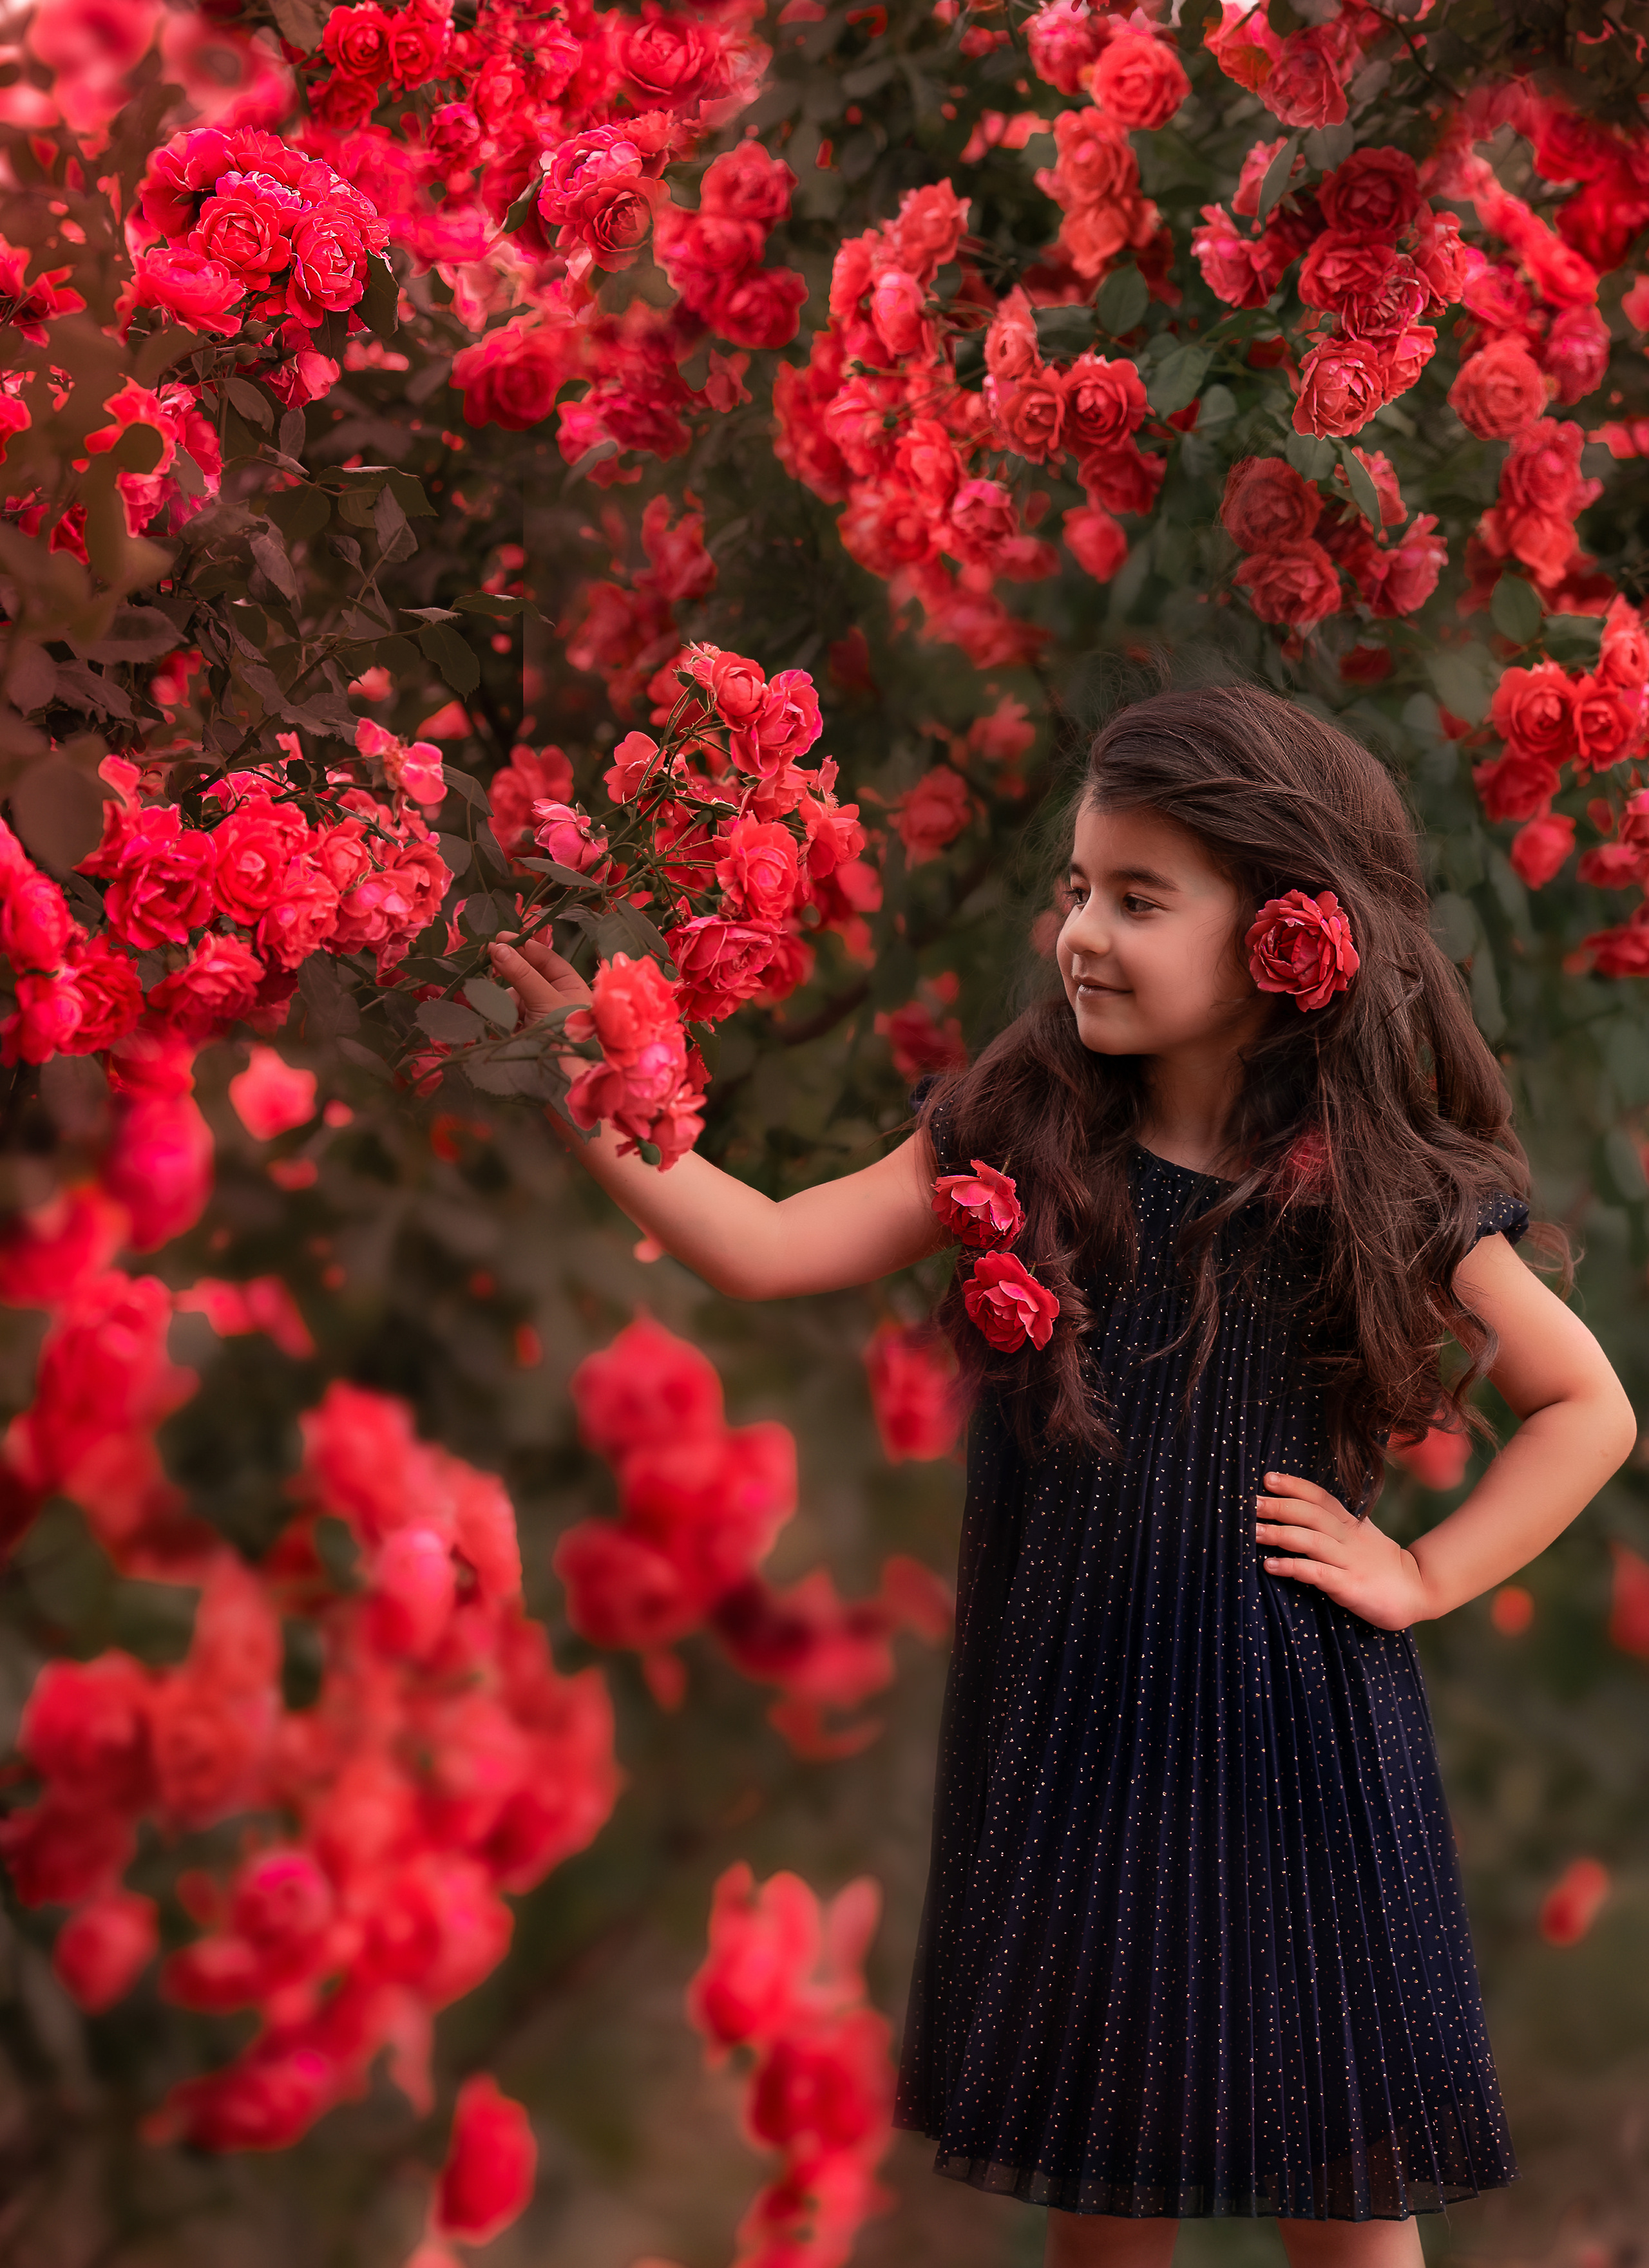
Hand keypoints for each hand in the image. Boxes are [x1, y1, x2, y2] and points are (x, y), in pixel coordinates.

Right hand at [488, 930, 591, 1027]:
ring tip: (491, 998)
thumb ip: (522, 975)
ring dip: (502, 996)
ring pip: (514, 994)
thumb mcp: (546, 1002)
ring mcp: (539, 1015)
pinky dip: (499, 1012)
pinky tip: (494, 1015)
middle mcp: (556, 998)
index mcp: (571, 987)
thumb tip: (498, 948)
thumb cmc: (564, 1036)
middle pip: (527, 974)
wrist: (561, 1079)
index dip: (525, 946)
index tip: (501, 937)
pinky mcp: (523, 1031)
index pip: (547, 959)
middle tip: (487, 952)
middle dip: (509, 966)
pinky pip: (507, 1013)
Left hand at [1256, 1471, 1434, 1630]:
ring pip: (1311, 1541)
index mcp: (1350, 1524)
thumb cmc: (1381, 1563)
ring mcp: (1349, 1562)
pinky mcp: (1351, 1586)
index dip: (1294, 1486)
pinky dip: (1293, 1567)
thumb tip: (1300, 1510)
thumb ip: (1335, 1523)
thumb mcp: (1361, 1536)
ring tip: (1253, 1532)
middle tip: (1249, 1503)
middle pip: (1311, 1514)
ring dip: (1280, 1534)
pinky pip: (1318, 1573)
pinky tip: (1271, 1566)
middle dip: (1279, 1506)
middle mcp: (1348, 1538)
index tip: (1267, 1478)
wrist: (1419, 1591)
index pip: (1320, 1497)